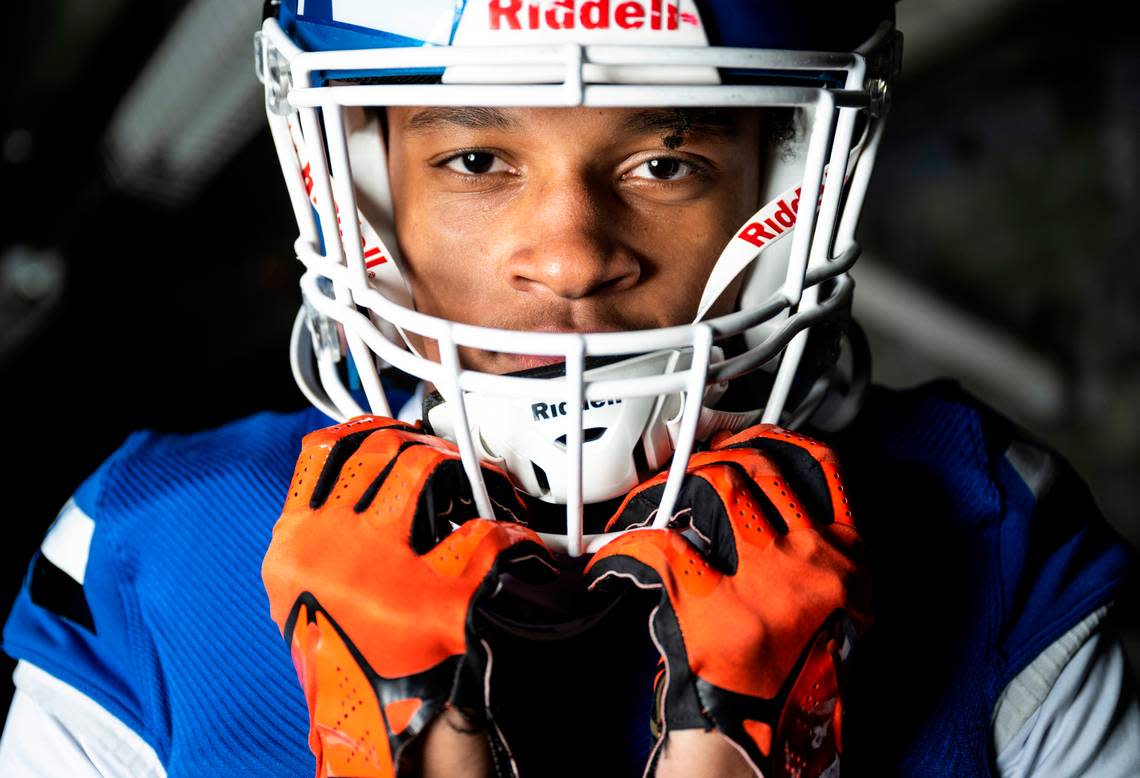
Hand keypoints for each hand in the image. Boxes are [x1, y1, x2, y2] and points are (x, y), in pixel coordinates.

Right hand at [262, 416, 552, 777]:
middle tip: (448, 461)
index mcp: (294, 544)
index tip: (392, 427)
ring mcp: (379, 566)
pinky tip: (516, 542)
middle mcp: (329, 543)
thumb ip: (316, 538)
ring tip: (483, 488)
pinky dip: (507, 532)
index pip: (320, 453)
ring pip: (424, 470)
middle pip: (382, 450)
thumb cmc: (337, 661)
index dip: (364, 428)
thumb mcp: (300, 597)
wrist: (358, 731)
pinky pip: (481, 535)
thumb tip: (348, 485)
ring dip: (461, 468)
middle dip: (422, 445)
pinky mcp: (432, 598)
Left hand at [586, 425, 870, 776]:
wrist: (773, 733)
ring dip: (678, 483)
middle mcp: (810, 558)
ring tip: (653, 497)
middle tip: (691, 466)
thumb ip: (824, 557)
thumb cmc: (802, 675)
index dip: (785, 440)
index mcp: (846, 557)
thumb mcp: (842, 611)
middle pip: (760, 468)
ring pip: (718, 486)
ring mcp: (762, 577)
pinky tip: (612, 557)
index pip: (827, 469)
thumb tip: (785, 511)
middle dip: (718, 455)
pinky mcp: (712, 602)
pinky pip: (663, 544)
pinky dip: (629, 542)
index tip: (757, 433)